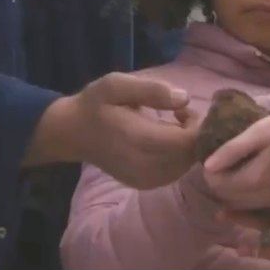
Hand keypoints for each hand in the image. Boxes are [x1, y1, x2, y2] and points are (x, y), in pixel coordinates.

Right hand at [26, 72, 197, 188]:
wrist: (71, 133)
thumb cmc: (95, 104)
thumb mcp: (116, 85)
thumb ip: (151, 90)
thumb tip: (185, 99)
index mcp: (139, 140)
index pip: (188, 142)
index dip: (197, 124)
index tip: (184, 108)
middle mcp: (145, 166)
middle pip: (191, 155)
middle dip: (194, 133)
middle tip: (180, 113)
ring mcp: (145, 179)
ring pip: (186, 165)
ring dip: (187, 144)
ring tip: (172, 123)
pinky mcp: (145, 184)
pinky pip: (175, 171)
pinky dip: (178, 156)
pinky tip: (165, 139)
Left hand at [201, 115, 269, 210]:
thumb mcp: (257, 133)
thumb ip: (231, 150)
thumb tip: (207, 166)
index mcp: (251, 181)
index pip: (219, 185)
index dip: (210, 175)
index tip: (210, 162)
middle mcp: (262, 198)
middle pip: (230, 200)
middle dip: (221, 186)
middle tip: (219, 168)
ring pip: (245, 206)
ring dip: (234, 194)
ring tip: (233, 173)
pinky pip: (260, 207)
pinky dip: (249, 198)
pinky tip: (250, 181)